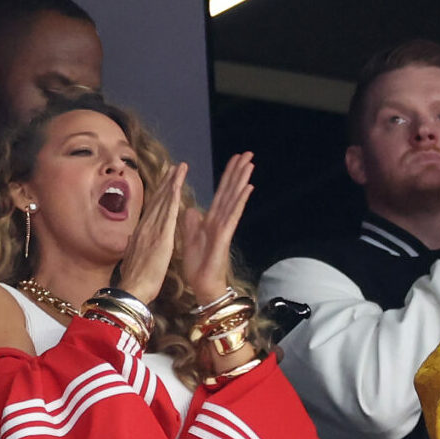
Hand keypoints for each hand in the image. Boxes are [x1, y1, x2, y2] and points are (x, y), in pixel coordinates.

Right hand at [116, 162, 186, 302]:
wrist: (132, 291)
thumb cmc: (133, 282)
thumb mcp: (131, 260)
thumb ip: (132, 248)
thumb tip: (129, 242)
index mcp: (139, 234)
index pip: (151, 209)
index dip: (159, 194)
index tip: (166, 181)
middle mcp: (144, 228)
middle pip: (157, 200)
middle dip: (166, 182)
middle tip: (174, 166)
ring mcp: (152, 231)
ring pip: (163, 201)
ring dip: (171, 183)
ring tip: (179, 168)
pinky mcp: (161, 237)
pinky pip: (168, 212)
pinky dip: (173, 197)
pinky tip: (178, 185)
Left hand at [179, 153, 253, 301]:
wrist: (201, 285)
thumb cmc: (197, 265)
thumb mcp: (189, 239)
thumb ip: (191, 223)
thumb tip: (192, 209)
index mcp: (211, 220)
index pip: (221, 193)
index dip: (228, 176)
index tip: (235, 159)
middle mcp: (220, 221)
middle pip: (230, 192)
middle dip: (238, 172)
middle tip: (248, 153)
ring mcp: (223, 228)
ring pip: (233, 200)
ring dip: (241, 181)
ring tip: (250, 164)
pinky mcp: (223, 236)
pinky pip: (232, 216)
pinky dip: (239, 201)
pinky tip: (247, 188)